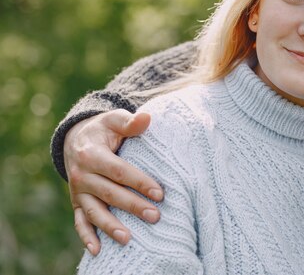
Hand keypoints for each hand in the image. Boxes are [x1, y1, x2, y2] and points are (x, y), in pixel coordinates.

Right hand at [64, 109, 162, 254]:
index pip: (119, 171)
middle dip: (133, 206)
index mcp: (92, 154)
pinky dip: (86, 237)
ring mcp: (78, 191)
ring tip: (128, 239)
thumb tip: (147, 118)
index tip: (160, 193)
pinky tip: (97, 250)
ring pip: (94, 212)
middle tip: (155, 216)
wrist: (77, 139)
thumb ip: (130, 122)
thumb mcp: (114, 120)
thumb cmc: (103, 130)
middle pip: (110, 194)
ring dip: (110, 226)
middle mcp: (82, 175)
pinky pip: (80, 222)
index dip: (139, 182)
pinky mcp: (77, 202)